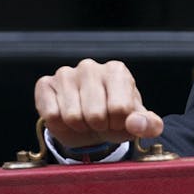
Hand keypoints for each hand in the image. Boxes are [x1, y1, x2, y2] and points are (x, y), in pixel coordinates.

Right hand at [34, 59, 163, 147]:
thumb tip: (136, 124)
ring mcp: (66, 73)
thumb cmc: (117, 119)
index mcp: (117, 71)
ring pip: (73, 116)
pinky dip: (61, 125)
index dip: (119, 124)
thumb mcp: (139, 123)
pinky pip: (51, 115)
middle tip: (100, 122)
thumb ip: (148, 124)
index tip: (118, 120)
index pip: (120, 108)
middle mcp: (90, 67)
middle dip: (99, 126)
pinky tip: (67, 117)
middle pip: (95, 114)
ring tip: (85, 120)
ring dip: (80, 127)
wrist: (90, 123)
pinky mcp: (45, 84)